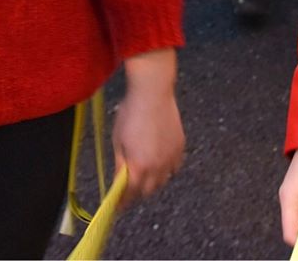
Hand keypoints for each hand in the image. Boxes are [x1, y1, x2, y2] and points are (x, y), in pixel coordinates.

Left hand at [112, 48, 183, 206]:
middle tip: (129, 185)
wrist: (153, 92)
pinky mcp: (180, 147)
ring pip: (163, 181)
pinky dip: (166, 168)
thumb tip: (118, 181)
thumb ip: (119, 164)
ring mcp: (171, 157)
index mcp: (139, 167)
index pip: (130, 194)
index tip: (117, 205)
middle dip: (137, 191)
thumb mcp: (118, 140)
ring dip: (153, 181)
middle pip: (148, 191)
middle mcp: (158, 167)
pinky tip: (159, 159)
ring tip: (144, 170)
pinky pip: (174, 166)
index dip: (122, 201)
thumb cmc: (131, 113)